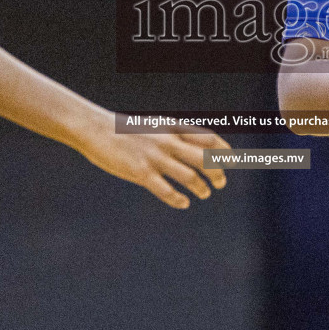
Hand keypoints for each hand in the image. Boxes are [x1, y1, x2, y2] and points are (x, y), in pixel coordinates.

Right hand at [82, 114, 230, 209]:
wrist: (96, 129)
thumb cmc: (125, 130)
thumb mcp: (155, 126)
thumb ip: (174, 135)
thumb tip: (194, 146)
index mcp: (173, 128)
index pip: (208, 139)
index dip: (224, 151)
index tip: (232, 161)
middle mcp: (168, 142)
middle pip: (204, 159)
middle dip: (217, 172)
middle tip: (221, 183)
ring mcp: (155, 157)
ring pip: (189, 176)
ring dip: (201, 188)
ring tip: (204, 194)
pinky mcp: (141, 172)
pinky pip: (166, 190)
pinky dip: (178, 199)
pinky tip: (184, 203)